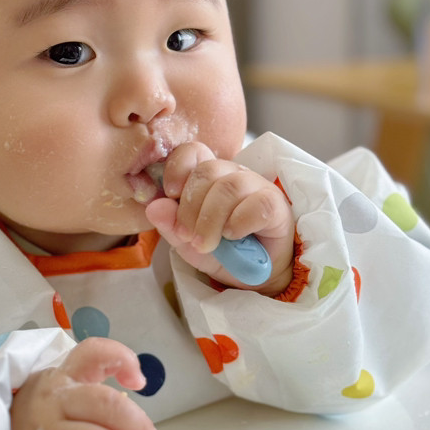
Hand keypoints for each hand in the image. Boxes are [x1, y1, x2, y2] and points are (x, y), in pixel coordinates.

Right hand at [0, 338, 161, 429]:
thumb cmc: (39, 427)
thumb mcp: (61, 398)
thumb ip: (97, 396)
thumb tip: (136, 411)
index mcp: (62, 380)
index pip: (91, 353)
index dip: (121, 359)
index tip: (138, 382)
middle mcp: (51, 405)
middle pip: (105, 404)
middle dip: (138, 426)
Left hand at [144, 142, 294, 295]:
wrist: (253, 278)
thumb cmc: (222, 253)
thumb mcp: (188, 244)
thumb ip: (170, 225)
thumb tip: (154, 206)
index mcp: (209, 177)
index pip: (192, 152)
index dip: (178, 167)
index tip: (171, 194)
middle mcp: (233, 174)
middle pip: (208, 171)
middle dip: (190, 208)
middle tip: (188, 237)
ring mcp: (256, 187)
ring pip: (229, 187)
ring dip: (211, 220)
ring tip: (206, 244)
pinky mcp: (276, 205)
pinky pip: (257, 203)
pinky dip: (239, 222)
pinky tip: (233, 236)